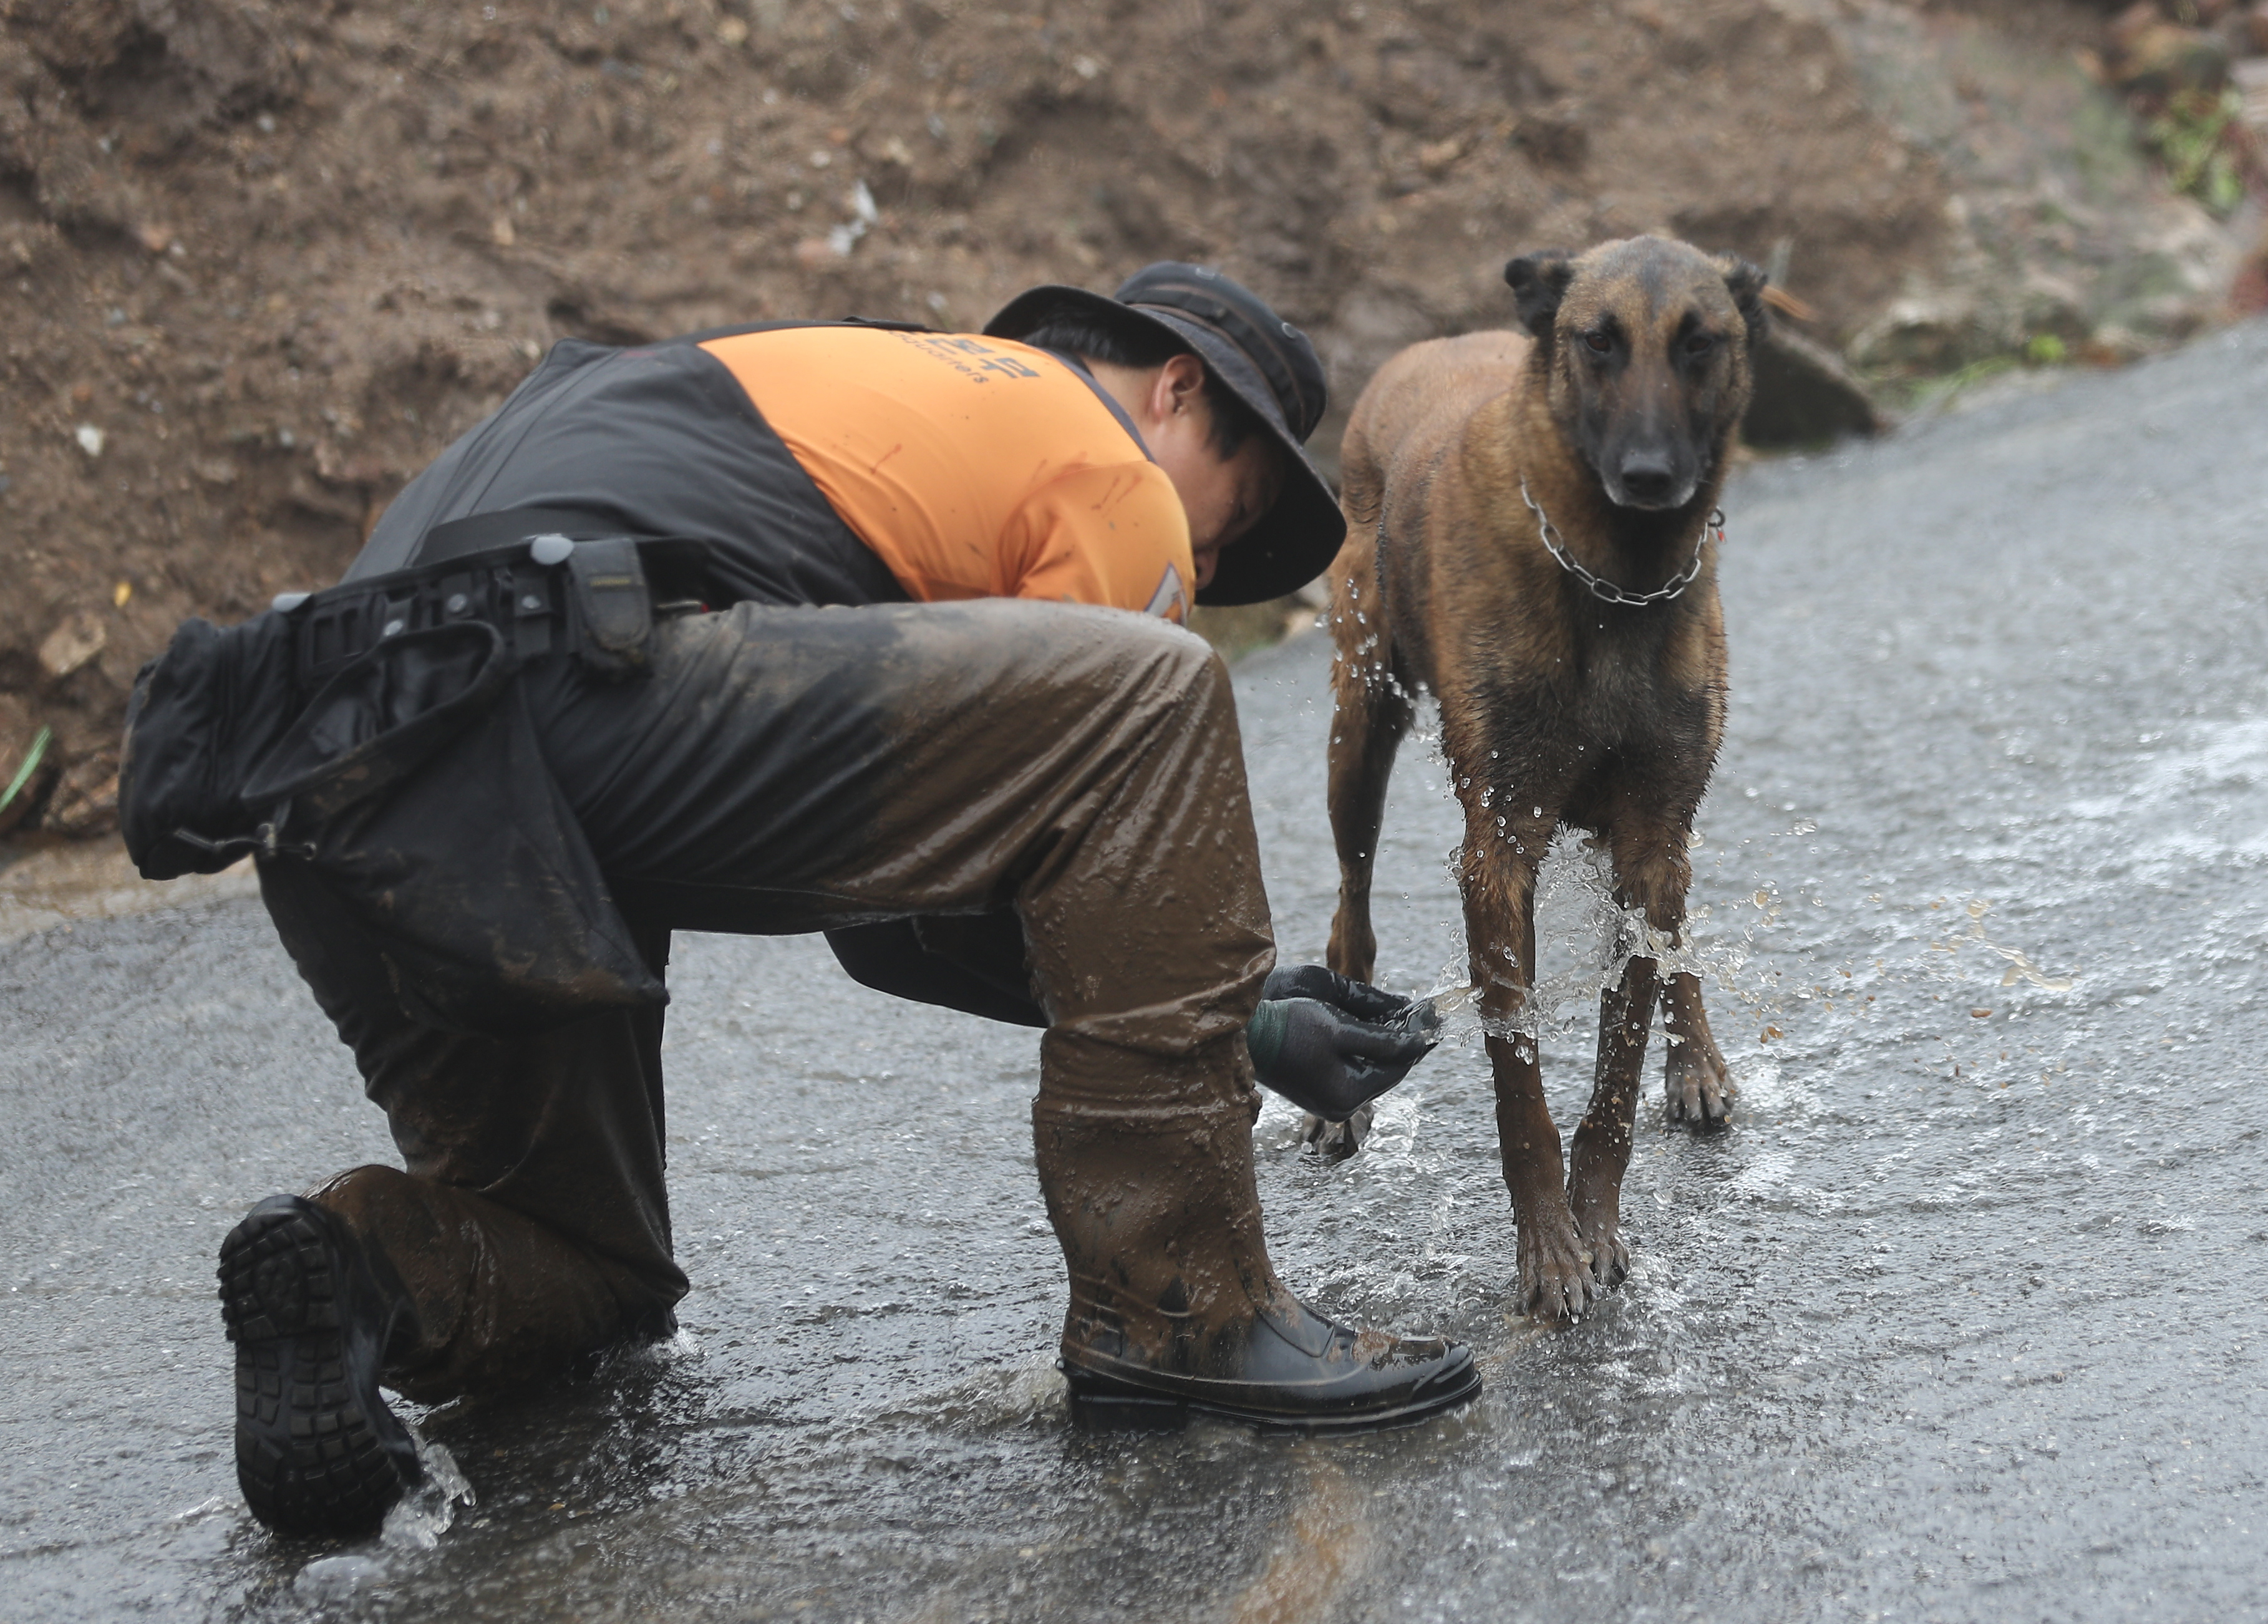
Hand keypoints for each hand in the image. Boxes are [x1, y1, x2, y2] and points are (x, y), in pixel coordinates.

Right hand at [1245, 965, 1440, 1120]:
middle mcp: (1339, 1103)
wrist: (1244, 1032)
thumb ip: (1382, 1039)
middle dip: (1400, 1043)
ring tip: (1404, 1018)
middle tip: (1422, 1017)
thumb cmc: (1290, 1028)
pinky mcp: (1316, 1088)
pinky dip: (1363, 1048)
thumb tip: (1417, 1044)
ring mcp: (1326, 1098)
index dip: (1415, 1043)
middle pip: (1383, 1071)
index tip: (1433, 1021)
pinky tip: (1374, 1028)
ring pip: (1367, 1069)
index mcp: (1347, 1095)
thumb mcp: (1340, 1029)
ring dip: (1383, 1044)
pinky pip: (1350, 1068)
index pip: (1395, 1069)